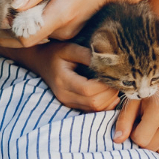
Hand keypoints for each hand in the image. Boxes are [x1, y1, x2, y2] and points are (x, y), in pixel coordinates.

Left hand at [0, 0, 148, 45]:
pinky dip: (36, 20)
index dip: (5, 31)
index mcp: (62, 15)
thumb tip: (15, 3)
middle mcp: (65, 31)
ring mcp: (70, 33)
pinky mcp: (72, 31)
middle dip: (10, 25)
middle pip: (27, 36)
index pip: (25, 37)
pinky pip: (47, 30)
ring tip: (12, 3)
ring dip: (23, 22)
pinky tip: (30, 6)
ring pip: (36, 33)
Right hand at [0, 40, 118, 111]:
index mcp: (63, 81)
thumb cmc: (55, 52)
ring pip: (95, 109)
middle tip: (118, 79)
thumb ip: (86, 54)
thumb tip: (106, 60)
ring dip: (109, 99)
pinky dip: (105, 104)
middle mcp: (64, 95)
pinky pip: (92, 110)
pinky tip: (109, 92)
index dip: (105, 84)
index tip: (114, 73)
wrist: (40, 62)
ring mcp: (67, 103)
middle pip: (94, 102)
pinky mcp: (72, 105)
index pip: (89, 90)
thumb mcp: (69, 48)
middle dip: (110, 92)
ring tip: (114, 84)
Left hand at [113, 83, 158, 153]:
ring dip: (156, 141)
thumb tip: (117, 140)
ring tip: (156, 125)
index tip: (137, 122)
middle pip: (153, 147)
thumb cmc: (148, 91)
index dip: (135, 133)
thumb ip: (124, 121)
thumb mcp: (132, 102)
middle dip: (145, 139)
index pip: (141, 140)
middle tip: (145, 123)